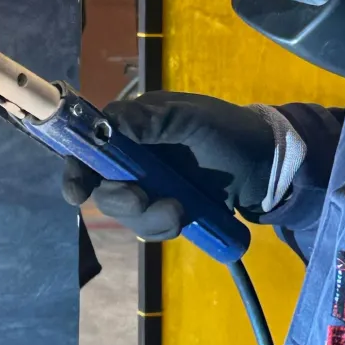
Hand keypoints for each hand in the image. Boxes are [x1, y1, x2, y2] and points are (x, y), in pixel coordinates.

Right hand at [61, 91, 279, 239]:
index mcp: (134, 127)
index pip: (90, 147)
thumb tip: (106, 123)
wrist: (267, 166)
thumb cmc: (228, 132)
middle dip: (121, 199)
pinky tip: (186, 218)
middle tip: (143, 200)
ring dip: (149, 216)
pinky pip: (151, 226)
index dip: (77, 170)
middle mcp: (135, 158)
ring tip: (180, 212)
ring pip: (128, 212)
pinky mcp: (167, 208)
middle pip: (104, 187)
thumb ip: (148, 119)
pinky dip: (164, 227)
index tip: (77, 192)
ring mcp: (151, 186)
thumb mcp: (190, 118)